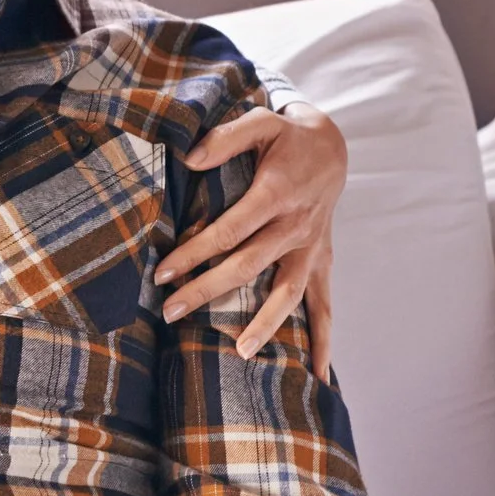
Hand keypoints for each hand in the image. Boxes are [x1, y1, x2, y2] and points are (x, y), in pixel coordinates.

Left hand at [159, 101, 347, 376]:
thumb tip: (188, 158)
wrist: (333, 146)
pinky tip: (319, 373)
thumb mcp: (259, 121)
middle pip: (247, 266)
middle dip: (207, 290)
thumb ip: (224, 138)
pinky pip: (324, 303)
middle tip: (170, 312)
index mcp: (276, 193)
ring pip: (287, 292)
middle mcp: (296, 225)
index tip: (161, 273)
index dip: (193, 253)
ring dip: (265, 324)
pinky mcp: (321, 259)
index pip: (227, 231)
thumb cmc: (286, 135)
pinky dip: (324, 339)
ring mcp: (311, 247)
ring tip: (241, 354)